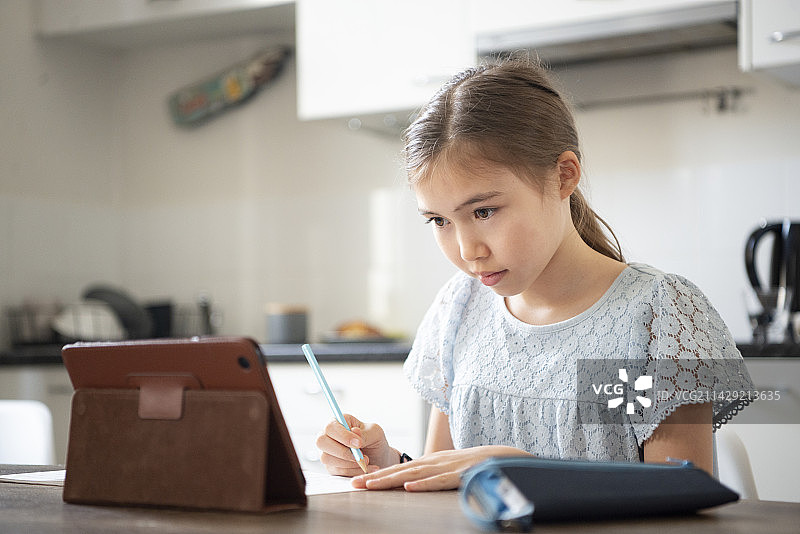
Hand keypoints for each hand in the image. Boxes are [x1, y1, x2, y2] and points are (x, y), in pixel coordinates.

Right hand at [316, 414, 398, 476]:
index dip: (343, 436)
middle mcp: (329, 436)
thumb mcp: (375, 434)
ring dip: (348, 463)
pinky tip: (365, 469)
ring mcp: (328, 452)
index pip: (331, 426)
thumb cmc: (375, 441)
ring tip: (366, 461)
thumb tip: (354, 431)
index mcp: (339, 422)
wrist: (379, 459)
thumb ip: (364, 433)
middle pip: (321, 441)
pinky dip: (353, 471)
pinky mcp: (331, 467)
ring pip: (326, 458)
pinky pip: (336, 471)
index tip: (359, 444)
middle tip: (360, 456)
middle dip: (342, 451)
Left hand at [352, 445, 528, 491]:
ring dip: (391, 480)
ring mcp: (446, 467)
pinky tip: (409, 488)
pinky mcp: (460, 475)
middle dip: (376, 477)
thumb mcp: (448, 469)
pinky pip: (440, 481)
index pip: (399, 469)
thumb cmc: (474, 465)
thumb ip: (431, 475)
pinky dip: (424, 484)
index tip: (357, 482)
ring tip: (372, 486)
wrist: (502, 456)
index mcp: (430, 461)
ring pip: (414, 475)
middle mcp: (434, 462)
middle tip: (354, 484)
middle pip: (400, 470)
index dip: (377, 475)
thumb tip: (412, 484)